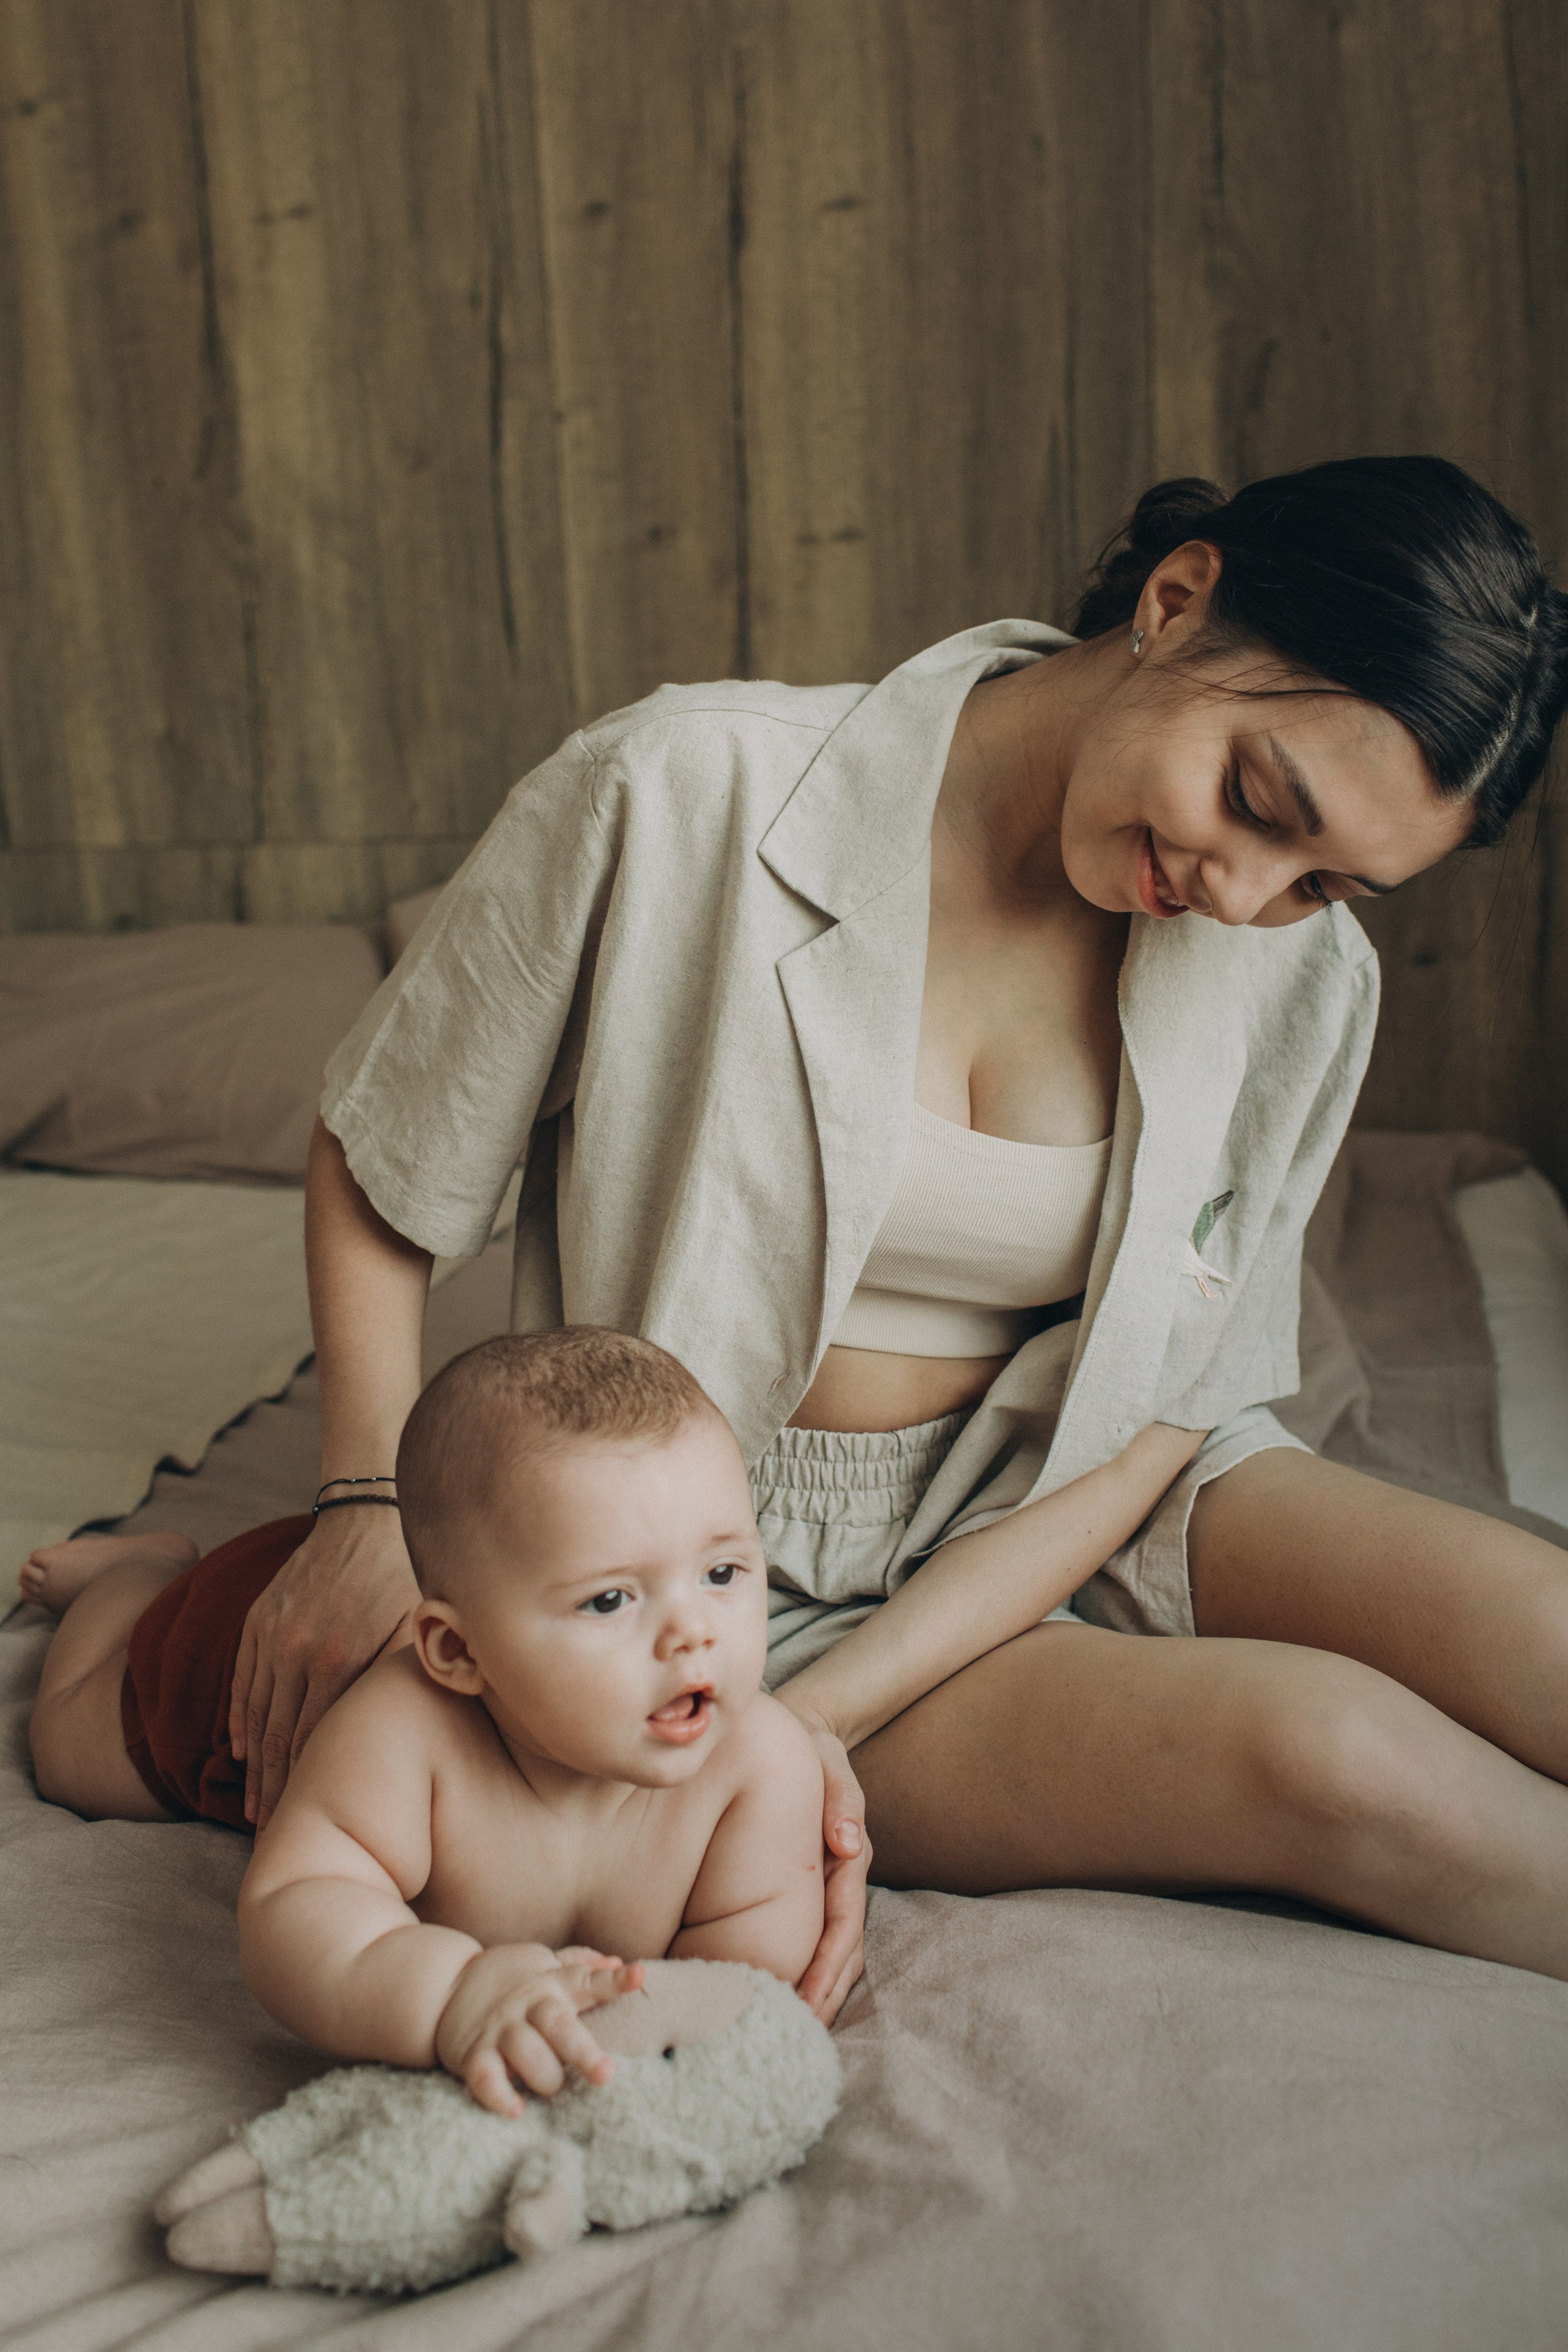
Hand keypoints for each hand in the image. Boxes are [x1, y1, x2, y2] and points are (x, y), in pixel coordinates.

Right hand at [229, 1506, 418, 1830]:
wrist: (370, 1512)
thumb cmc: (409, 1575)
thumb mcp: (421, 1628)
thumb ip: (421, 1679)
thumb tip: (442, 1738)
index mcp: (343, 1660)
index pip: (318, 1743)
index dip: (311, 1791)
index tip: (312, 1830)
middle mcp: (301, 1652)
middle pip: (281, 1739)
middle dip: (277, 1793)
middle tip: (276, 1839)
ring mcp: (274, 1636)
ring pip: (256, 1716)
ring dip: (255, 1767)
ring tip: (255, 1809)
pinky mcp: (259, 1619)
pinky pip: (242, 1681)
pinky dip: (240, 1719)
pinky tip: (240, 1751)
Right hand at [435, 1945, 644, 2117]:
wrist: (443, 1983)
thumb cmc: (510, 1980)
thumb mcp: (542, 1964)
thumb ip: (578, 1965)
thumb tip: (617, 1962)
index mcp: (550, 1983)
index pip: (586, 1978)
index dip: (613, 1980)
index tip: (640, 1976)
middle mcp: (527, 2005)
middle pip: (558, 2025)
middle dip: (582, 2051)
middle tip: (606, 2074)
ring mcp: (499, 2029)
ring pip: (526, 2054)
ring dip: (545, 2076)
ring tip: (553, 2086)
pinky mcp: (472, 2054)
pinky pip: (486, 2078)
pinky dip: (501, 2096)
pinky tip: (516, 2110)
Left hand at [775, 1699, 870, 2023]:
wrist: (805, 1735)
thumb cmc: (811, 1749)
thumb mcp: (829, 1761)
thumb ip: (841, 1798)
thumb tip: (848, 1843)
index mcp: (849, 1855)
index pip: (843, 1923)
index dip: (827, 1965)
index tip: (809, 2000)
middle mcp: (844, 1877)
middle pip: (843, 1951)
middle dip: (824, 1994)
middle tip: (797, 2035)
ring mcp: (830, 1885)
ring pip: (833, 1952)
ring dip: (818, 1992)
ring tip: (790, 2031)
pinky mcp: (812, 1887)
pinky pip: (814, 1937)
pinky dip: (804, 1970)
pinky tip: (780, 1995)